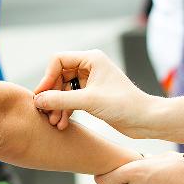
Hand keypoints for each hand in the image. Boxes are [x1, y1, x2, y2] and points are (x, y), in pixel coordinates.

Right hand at [33, 50, 161, 136]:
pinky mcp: (93, 96)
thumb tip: (38, 100)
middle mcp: (90, 67)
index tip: (41, 96)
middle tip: (46, 114)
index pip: (58, 60)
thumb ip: (60, 99)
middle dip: (52, 96)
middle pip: (59, 76)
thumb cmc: (124, 105)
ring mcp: (91, 82)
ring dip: (57, 106)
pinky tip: (63, 124)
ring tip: (55, 123)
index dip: (47, 77)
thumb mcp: (89, 101)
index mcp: (91, 59)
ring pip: (64, 90)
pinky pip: (71, 99)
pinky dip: (66, 110)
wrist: (145, 120)